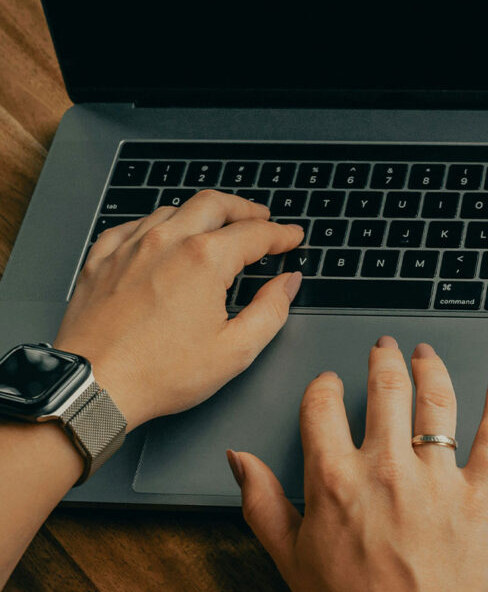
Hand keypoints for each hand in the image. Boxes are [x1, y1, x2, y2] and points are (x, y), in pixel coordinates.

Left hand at [54, 189, 304, 430]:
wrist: (92, 387)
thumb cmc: (159, 374)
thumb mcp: (235, 350)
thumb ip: (271, 310)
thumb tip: (287, 283)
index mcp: (204, 259)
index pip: (255, 233)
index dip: (281, 234)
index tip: (292, 237)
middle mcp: (167, 242)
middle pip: (214, 204)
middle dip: (244, 208)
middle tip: (261, 217)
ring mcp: (130, 247)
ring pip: (173, 209)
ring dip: (202, 212)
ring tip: (216, 225)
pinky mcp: (101, 260)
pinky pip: (131, 226)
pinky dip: (156, 224)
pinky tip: (161, 235)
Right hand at [229, 337, 487, 591]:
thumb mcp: (291, 560)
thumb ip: (263, 503)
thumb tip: (239, 459)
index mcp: (335, 480)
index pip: (324, 406)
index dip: (324, 387)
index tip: (329, 385)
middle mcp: (386, 469)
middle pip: (385, 389)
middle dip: (381, 361)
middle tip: (383, 349)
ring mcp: (437, 478)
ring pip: (436, 400)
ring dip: (430, 366)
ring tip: (425, 353)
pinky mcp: (480, 493)